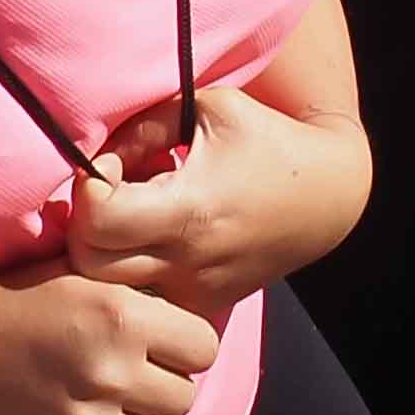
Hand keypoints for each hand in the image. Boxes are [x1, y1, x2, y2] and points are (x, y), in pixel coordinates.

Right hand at [0, 261, 221, 414]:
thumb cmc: (4, 304)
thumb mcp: (73, 272)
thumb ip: (130, 282)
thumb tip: (178, 283)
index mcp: (124, 317)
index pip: (203, 347)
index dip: (183, 347)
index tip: (158, 345)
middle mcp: (114, 374)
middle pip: (182, 399)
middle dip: (157, 388)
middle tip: (121, 377)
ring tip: (91, 406)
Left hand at [64, 89, 366, 317]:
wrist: (329, 196)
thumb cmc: (268, 139)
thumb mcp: (209, 109)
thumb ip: (145, 127)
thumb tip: (95, 159)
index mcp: (189, 210)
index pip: (96, 220)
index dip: (89, 188)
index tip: (111, 167)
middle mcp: (189, 261)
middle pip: (88, 266)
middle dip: (84, 226)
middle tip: (111, 196)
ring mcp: (197, 291)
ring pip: (112, 293)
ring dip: (106, 256)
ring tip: (131, 220)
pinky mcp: (206, 305)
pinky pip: (147, 301)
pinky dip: (135, 276)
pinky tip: (154, 243)